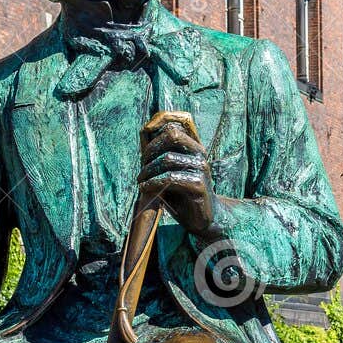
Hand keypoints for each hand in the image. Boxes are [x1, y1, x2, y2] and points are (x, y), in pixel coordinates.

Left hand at [139, 113, 214, 233]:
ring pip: (168, 158)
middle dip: (150, 150)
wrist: (202, 219)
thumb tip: (144, 130)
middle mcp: (199, 153)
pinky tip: (145, 189)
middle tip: (142, 166)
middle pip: (172, 135)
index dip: (156, 127)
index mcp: (193, 146)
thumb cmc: (181, 194)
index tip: (143, 146)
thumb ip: (159, 153)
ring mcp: (201, 168)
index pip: (176, 123)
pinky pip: (170, 178)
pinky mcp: (199, 184)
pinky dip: (153, 183)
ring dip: (148, 170)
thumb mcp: (168, 171)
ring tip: (141, 181)